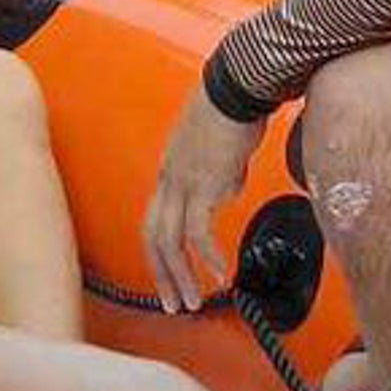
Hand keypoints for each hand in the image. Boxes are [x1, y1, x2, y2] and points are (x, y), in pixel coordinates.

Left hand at [141, 88, 267, 314]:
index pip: (154, 222)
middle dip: (162, 276)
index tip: (171, 277)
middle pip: (153, 238)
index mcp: (169, 171)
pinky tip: (220, 271)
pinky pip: (198, 230)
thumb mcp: (217, 148)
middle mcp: (169, 179)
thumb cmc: (231, 107)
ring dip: (181, 276)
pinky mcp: (205, 184)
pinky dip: (207, 255)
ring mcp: (184, 182)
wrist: (236, 86)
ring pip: (169, 240)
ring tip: (195, 301)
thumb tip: (227, 190)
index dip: (160, 254)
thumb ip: (217, 174)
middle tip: (175, 304)